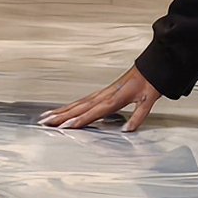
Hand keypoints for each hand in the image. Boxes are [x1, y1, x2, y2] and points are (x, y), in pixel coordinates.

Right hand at [45, 67, 160, 132]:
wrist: (152, 67)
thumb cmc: (150, 82)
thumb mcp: (148, 101)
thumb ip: (138, 117)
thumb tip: (127, 130)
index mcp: (114, 98)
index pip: (93, 112)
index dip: (79, 120)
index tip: (65, 126)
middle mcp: (104, 95)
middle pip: (79, 108)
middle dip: (61, 116)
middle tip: (45, 122)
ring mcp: (102, 93)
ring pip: (78, 104)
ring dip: (62, 111)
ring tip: (46, 117)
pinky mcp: (103, 92)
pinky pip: (83, 101)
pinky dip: (72, 106)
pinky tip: (64, 110)